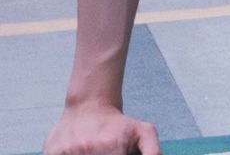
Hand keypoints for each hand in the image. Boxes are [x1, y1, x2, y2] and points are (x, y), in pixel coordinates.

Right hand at [43, 104, 159, 154]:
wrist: (89, 104)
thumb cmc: (117, 124)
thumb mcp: (143, 133)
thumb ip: (153, 151)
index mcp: (113, 148)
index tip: (114, 153)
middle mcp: (88, 149)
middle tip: (101, 149)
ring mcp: (67, 151)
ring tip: (89, 149)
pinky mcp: (51, 152)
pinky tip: (76, 150)